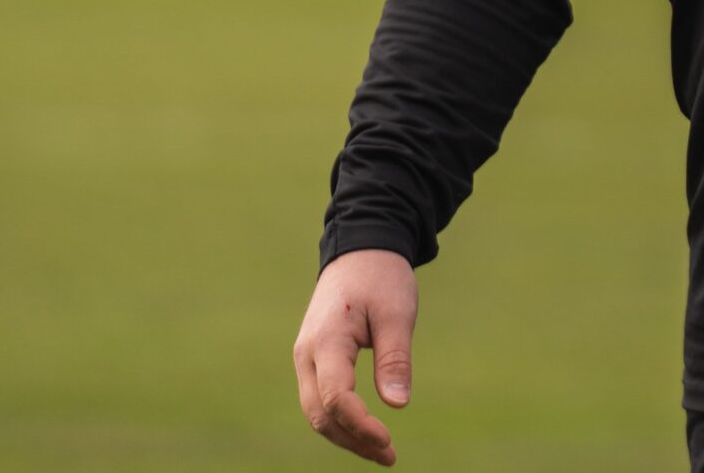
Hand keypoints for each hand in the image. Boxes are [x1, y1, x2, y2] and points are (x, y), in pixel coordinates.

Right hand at [294, 248, 418, 464]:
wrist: (359, 250)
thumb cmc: (381, 277)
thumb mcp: (396, 313)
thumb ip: (395, 358)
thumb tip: (397, 405)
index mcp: (326, 340)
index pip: (335, 398)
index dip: (360, 425)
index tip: (388, 441)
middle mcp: (307, 353)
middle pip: (319, 414)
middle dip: (352, 440)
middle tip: (390, 456)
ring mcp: (306, 357)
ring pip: (316, 411)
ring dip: (346, 435)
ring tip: (383, 452)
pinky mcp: (314, 359)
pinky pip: (320, 399)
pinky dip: (341, 420)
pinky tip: (366, 430)